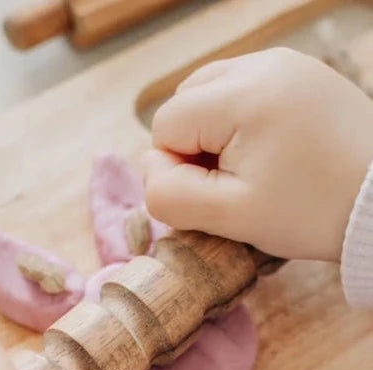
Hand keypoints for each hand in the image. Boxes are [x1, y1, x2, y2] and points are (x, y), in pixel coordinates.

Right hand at [143, 48, 372, 260]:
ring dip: (213, 133)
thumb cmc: (310, 211)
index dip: (175, 168)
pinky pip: (243, 89)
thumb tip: (150, 169)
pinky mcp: (302, 73)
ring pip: (210, 93)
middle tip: (232, 183)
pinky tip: (267, 150)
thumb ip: (170, 195)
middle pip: (185, 102)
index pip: (164, 125)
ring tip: (249, 167)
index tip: (217, 194)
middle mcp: (262, 63)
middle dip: (192, 146)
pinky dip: (240, 120)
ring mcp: (286, 63)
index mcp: (242, 94)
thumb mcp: (229, 216)